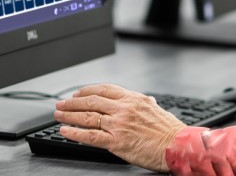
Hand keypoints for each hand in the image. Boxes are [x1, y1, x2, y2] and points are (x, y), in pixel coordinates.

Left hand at [55, 84, 185, 171]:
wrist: (177, 146)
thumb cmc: (170, 131)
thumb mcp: (158, 109)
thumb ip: (145, 104)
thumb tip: (144, 101)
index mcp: (133, 99)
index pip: (104, 89)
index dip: (86, 91)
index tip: (77, 94)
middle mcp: (124, 109)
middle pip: (91, 101)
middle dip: (72, 103)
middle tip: (61, 104)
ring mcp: (119, 125)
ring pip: (88, 117)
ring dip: (69, 116)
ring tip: (58, 116)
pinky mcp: (116, 142)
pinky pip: (90, 136)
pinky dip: (75, 133)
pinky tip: (65, 131)